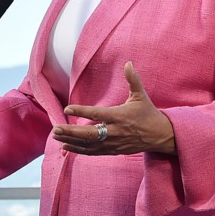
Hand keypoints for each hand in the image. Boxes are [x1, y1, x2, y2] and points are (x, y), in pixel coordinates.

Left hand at [53, 61, 175, 155]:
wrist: (159, 136)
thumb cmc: (148, 113)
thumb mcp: (141, 95)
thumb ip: (133, 79)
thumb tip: (128, 63)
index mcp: (120, 116)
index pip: (97, 114)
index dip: (81, 112)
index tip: (67, 109)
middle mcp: (115, 131)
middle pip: (89, 134)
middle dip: (71, 132)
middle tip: (55, 129)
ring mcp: (113, 143)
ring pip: (89, 145)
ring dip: (71, 141)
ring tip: (56, 136)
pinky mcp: (113, 150)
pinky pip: (93, 152)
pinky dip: (79, 150)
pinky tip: (66, 146)